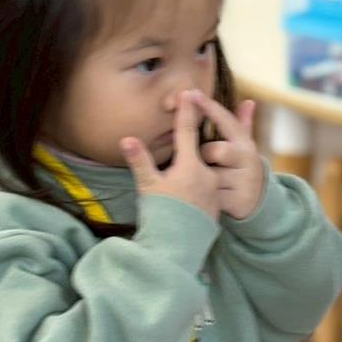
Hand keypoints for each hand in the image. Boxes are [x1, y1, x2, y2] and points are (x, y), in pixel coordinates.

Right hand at [120, 90, 219, 220]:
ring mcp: (213, 190)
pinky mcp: (215, 205)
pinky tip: (193, 185)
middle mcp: (206, 174)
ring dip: (195, 163)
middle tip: (193, 117)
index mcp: (190, 166)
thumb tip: (126, 139)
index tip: (188, 91)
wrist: (176, 249)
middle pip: (198, 150)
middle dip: (192, 138)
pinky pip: (206, 187)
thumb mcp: (148, 187)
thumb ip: (140, 161)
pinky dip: (199, 182)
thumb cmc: (160, 215)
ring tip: (188, 157)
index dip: (186, 111)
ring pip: (203, 170)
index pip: (187, 132)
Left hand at [194, 95, 264, 219]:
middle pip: (215, 150)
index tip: (190, 93)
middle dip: (204, 157)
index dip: (208, 106)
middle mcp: (248, 159)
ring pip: (210, 175)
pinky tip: (204, 199)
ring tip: (204, 185)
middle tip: (203, 165)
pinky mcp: (239, 200)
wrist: (258, 205)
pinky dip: (204, 199)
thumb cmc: (239, 170)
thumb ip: (242, 125)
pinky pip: (210, 196)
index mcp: (245, 143)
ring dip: (203, 180)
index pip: (226, 120)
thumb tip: (249, 101)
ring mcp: (245, 180)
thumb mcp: (242, 148)